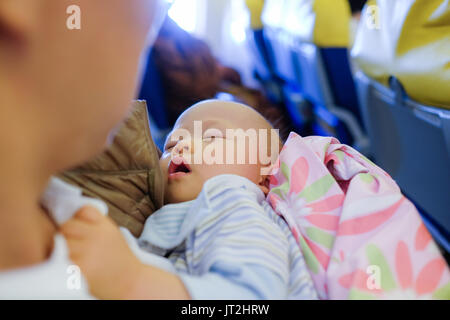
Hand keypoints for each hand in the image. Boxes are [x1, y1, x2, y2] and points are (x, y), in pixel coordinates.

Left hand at [60, 206, 190, 299]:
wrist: (131, 283)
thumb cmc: (119, 260)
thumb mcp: (112, 235)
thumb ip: (96, 225)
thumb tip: (69, 216)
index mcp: (106, 226)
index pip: (83, 210)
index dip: (78, 218)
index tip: (81, 229)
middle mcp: (98, 235)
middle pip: (67, 226)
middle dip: (67, 234)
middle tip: (73, 246)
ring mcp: (89, 251)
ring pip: (61, 243)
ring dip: (62, 250)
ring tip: (73, 258)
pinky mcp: (81, 267)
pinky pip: (61, 260)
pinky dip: (62, 264)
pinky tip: (72, 268)